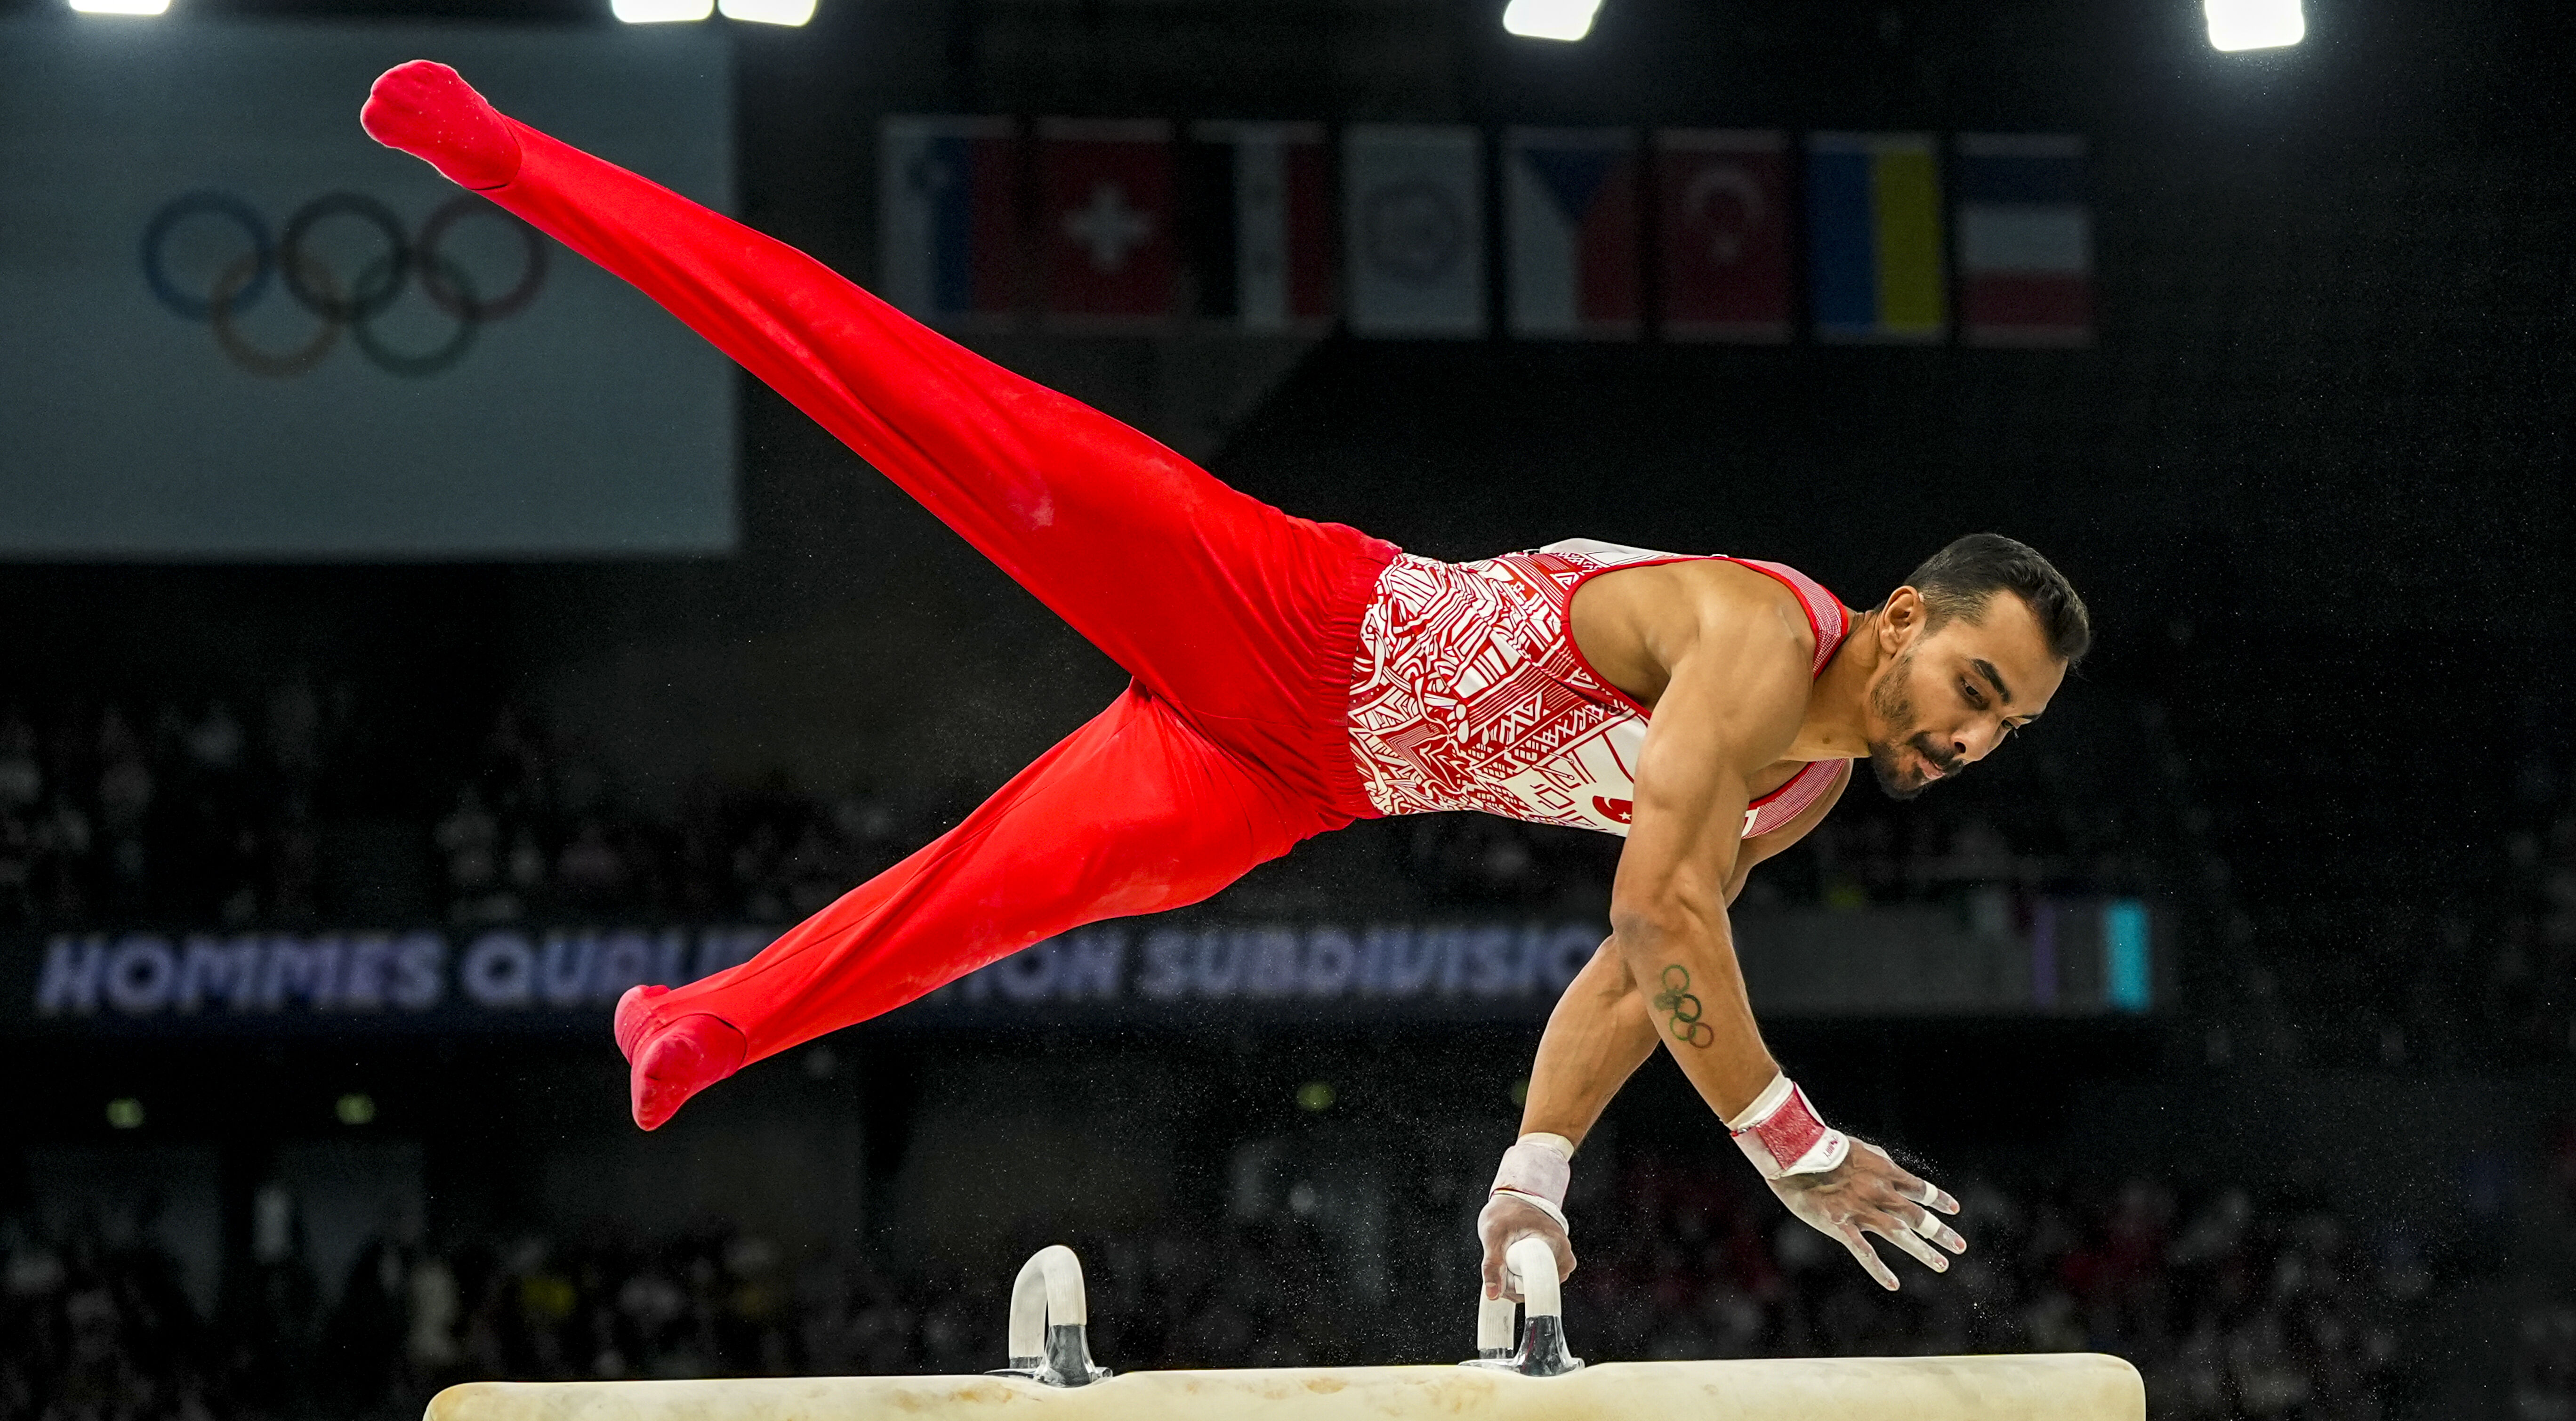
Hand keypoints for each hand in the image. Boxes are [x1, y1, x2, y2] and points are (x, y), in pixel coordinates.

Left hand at [1476, 1192, 1575, 1300]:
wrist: (1515, 1198)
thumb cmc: (1506, 1211)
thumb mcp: (1493, 1235)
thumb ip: (1492, 1265)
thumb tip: (1492, 1295)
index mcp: (1556, 1246)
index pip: (1540, 1285)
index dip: (1516, 1286)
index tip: (1502, 1275)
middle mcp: (1564, 1256)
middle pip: (1537, 1289)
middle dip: (1514, 1284)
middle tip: (1500, 1262)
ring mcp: (1560, 1261)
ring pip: (1535, 1287)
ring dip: (1516, 1280)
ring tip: (1507, 1257)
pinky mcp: (1554, 1264)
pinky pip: (1536, 1281)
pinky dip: (1521, 1277)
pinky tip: (1513, 1262)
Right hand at [1765, 1138, 1964, 1290]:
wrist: (1795, 1156)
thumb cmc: (1824, 1148)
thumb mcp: (1860, 1150)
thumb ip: (1879, 1161)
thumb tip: (1892, 1166)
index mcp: (1884, 1172)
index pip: (1921, 1188)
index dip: (1939, 1199)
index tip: (1954, 1209)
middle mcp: (1879, 1192)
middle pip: (1918, 1215)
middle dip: (1940, 1232)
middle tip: (1960, 1247)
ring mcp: (1861, 1210)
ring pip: (1900, 1234)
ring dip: (1923, 1251)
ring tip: (1942, 1265)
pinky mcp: (1841, 1226)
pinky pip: (1864, 1252)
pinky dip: (1879, 1269)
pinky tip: (1893, 1284)